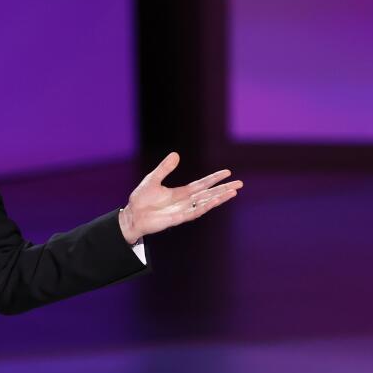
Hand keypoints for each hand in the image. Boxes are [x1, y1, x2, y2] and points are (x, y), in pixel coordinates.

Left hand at [118, 152, 242, 243]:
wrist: (132, 216)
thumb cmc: (141, 199)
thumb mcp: (153, 179)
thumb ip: (165, 168)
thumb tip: (176, 154)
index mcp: (181, 193)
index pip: (202, 184)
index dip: (214, 178)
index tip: (227, 172)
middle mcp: (185, 201)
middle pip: (209, 193)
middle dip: (224, 189)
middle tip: (240, 184)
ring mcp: (183, 210)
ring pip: (206, 203)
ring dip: (219, 198)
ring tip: (233, 192)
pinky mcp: (178, 218)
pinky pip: (195, 211)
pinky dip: (206, 206)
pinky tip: (216, 200)